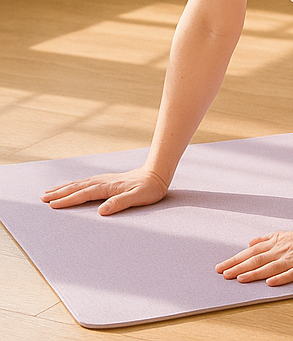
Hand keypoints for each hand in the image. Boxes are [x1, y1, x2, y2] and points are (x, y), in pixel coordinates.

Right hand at [40, 168, 168, 214]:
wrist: (157, 174)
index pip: (83, 194)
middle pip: (77, 187)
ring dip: (64, 188)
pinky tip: (71, 187)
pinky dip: (74, 185)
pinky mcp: (108, 180)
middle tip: (42, 198)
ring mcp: (105, 180)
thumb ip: (120, 203)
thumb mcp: (138, 197)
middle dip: (60, 193)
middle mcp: (104, 181)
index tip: (52, 205)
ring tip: (49, 191)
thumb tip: (101, 211)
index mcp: (108, 187)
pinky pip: (86, 182)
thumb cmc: (150, 188)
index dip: (68, 200)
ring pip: (80, 183)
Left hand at [216, 224, 292, 285]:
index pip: (252, 251)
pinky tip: (270, 283)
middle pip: (258, 258)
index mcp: (278, 241)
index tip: (221, 267)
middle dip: (239, 266)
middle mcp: (284, 249)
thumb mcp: (287, 235)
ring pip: (271, 266)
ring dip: (254, 273)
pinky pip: (292, 273)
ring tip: (240, 278)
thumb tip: (250, 242)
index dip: (236, 259)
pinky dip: (281, 278)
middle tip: (223, 274)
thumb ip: (268, 238)